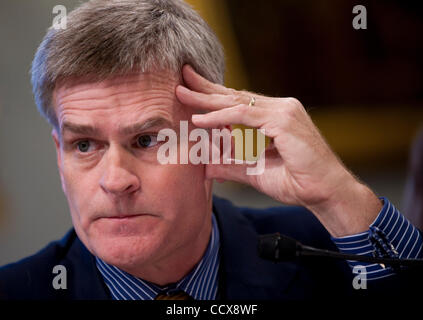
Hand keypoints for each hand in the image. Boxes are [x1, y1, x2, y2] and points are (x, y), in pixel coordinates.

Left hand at [176, 65, 381, 236]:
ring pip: (237, 102)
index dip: (213, 97)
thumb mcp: (255, 172)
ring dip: (207, 100)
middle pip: (235, 96)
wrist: (327, 194)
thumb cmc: (297, 182)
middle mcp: (280, 108)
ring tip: (181, 94)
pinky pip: (244, 115)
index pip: (239, 103)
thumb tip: (206, 166)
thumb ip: (231, 165)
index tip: (191, 91)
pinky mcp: (284, 121)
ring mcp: (284, 111)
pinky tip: (200, 120)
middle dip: (205, 89)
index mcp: (275, 116)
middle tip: (181, 79)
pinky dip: (220, 117)